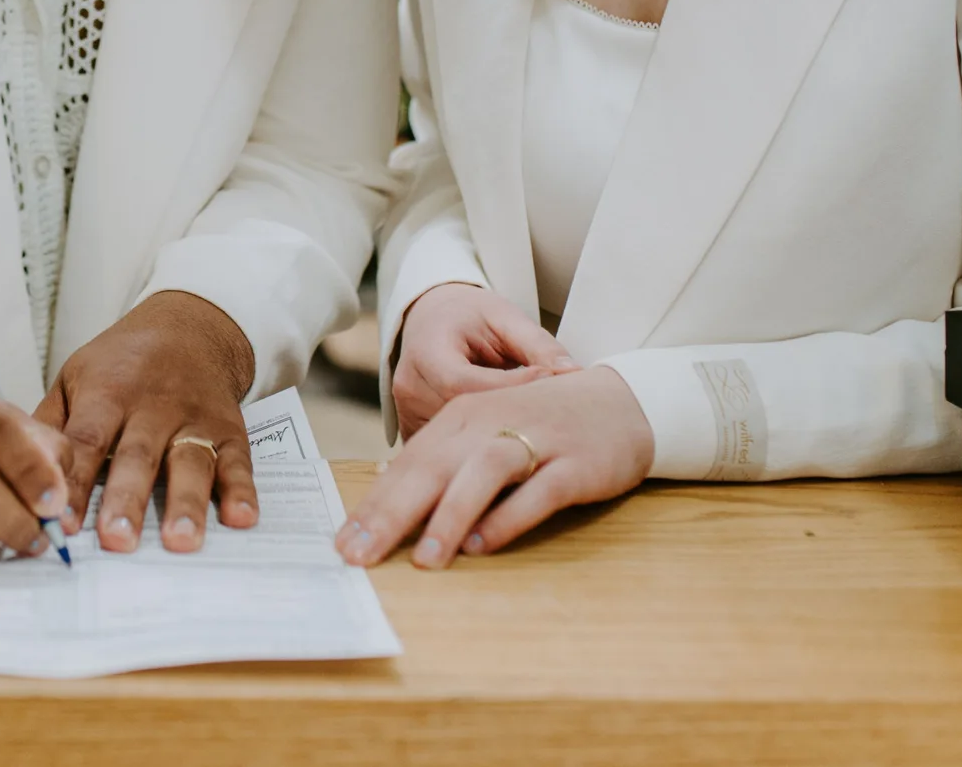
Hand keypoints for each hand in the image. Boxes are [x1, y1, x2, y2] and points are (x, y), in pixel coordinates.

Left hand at [34, 291, 255, 554]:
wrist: (190, 326)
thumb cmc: (123, 362)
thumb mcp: (76, 377)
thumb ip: (51, 425)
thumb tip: (16, 472)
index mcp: (107, 392)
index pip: (85, 440)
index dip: (72, 482)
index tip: (59, 523)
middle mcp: (152, 406)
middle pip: (137, 456)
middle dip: (127, 499)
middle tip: (117, 540)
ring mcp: (195, 419)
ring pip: (190, 462)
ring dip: (186, 503)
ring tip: (181, 542)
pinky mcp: (230, 431)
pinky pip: (238, 463)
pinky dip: (242, 491)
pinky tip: (242, 518)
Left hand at [336, 365, 652, 568]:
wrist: (619, 400)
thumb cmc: (540, 424)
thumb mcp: (484, 431)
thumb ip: (442, 460)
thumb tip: (388, 492)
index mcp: (460, 419)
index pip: (407, 466)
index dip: (373, 506)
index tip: (342, 545)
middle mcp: (489, 424)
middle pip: (431, 468)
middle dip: (391, 514)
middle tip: (359, 556)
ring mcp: (534, 441)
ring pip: (481, 474)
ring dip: (450, 516)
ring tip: (425, 560)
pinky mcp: (573, 463)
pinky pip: (536, 492)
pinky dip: (509, 517)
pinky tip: (484, 545)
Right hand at [390, 283, 574, 430]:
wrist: (432, 317)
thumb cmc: (469, 316)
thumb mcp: (505, 318)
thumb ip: (538, 345)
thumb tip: (574, 373)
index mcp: (427, 350)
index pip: (465, 384)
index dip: (508, 390)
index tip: (546, 383)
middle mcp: (410, 385)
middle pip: (461, 419)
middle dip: (506, 419)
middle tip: (547, 417)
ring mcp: (406, 412)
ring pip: (456, 440)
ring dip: (493, 437)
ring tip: (529, 428)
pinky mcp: (412, 429)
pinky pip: (448, 449)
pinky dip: (477, 446)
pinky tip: (504, 439)